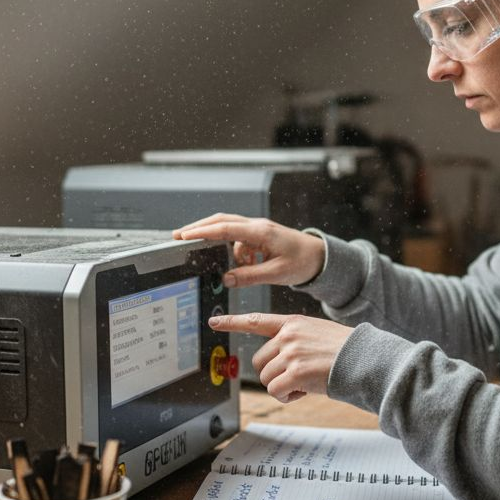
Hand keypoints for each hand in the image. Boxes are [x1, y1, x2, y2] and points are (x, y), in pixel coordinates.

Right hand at [173, 213, 324, 287]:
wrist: (319, 257)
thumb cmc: (302, 262)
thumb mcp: (276, 274)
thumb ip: (249, 276)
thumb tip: (226, 279)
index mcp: (261, 232)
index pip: (225, 228)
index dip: (203, 231)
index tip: (185, 235)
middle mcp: (257, 226)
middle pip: (221, 221)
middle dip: (199, 228)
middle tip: (179, 237)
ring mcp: (257, 229)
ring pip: (228, 230)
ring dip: (219, 243)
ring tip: (219, 260)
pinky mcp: (259, 235)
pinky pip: (238, 240)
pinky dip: (234, 251)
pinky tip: (244, 265)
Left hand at [208, 313, 352, 402]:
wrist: (365, 360)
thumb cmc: (346, 351)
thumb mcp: (318, 334)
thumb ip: (295, 340)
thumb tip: (277, 359)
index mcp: (293, 323)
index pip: (256, 321)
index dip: (233, 322)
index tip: (214, 322)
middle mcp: (288, 335)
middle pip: (259, 362)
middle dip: (273, 374)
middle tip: (296, 378)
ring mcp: (291, 353)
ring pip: (266, 378)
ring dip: (283, 387)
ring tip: (306, 382)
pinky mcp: (295, 372)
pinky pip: (276, 391)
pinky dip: (288, 397)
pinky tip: (305, 391)